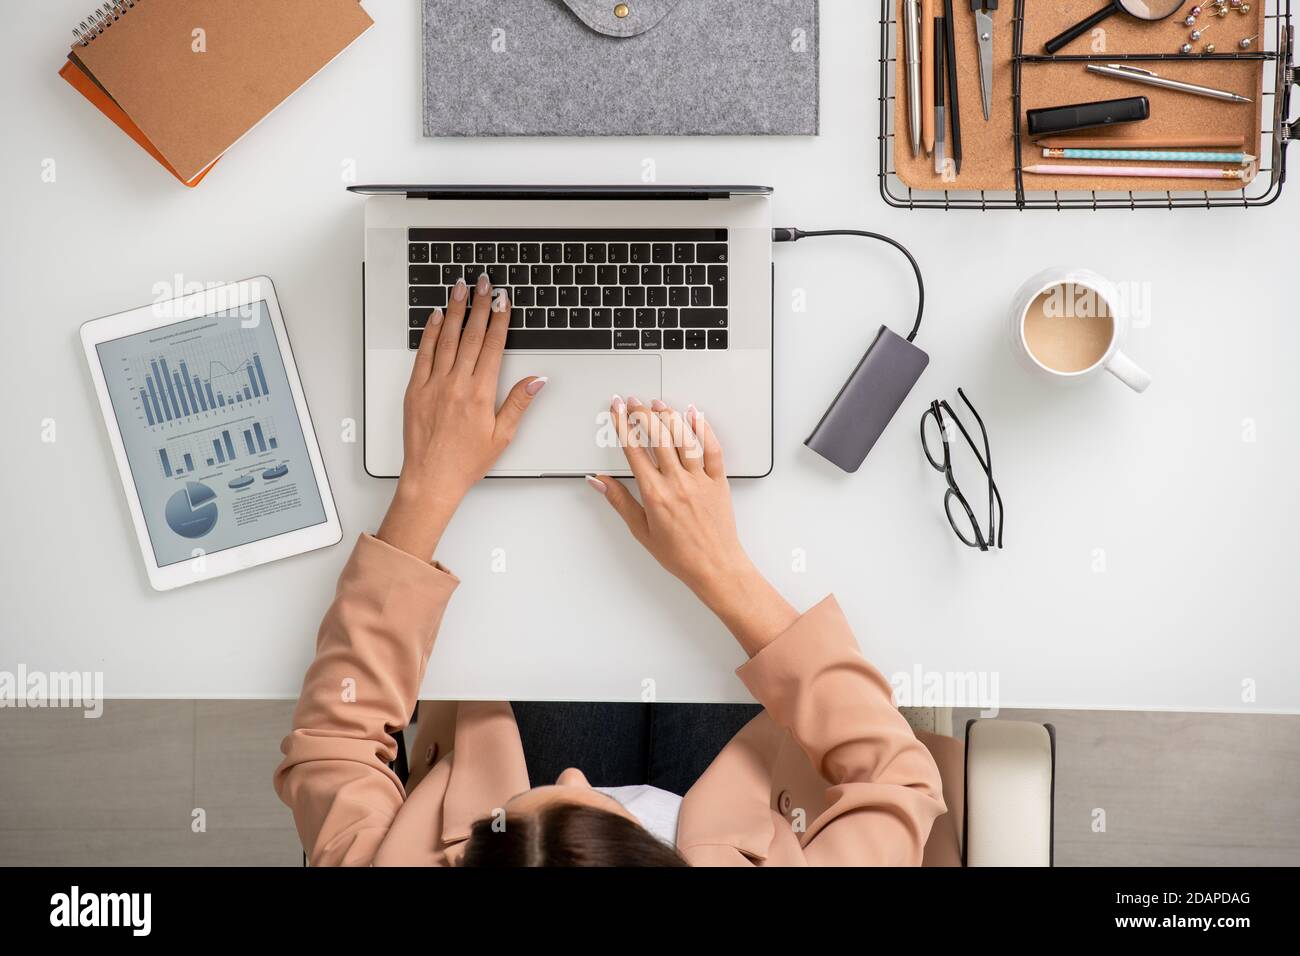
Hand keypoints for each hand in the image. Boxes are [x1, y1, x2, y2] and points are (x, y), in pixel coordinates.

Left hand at [377, 274, 545, 559]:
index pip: (492, 346)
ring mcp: (433, 384)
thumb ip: (519, 403)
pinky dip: (429, 333)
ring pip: (446, 338)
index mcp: (480, 394)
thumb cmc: (466, 461)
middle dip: (479, 306)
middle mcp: (456, 384)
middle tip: (483, 283)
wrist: (431, 478)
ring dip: (454, 310)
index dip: (499, 320)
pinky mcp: (416, 389)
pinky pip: (423, 354)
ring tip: (459, 288)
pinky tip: (434, 317)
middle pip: (470, 335)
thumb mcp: (502, 436)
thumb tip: (536, 379)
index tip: (503, 300)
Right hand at [588, 397, 796, 654]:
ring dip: (669, 416)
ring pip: (683, 438)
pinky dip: (703, 429)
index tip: (616, 410)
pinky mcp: (718, 481)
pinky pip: (712, 449)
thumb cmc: (680, 555)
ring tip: (658, 403)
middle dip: (642, 414)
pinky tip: (695, 415)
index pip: (634, 450)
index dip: (622, 425)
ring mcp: (699, 480)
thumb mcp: (641, 530)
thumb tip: (599, 482)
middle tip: (634, 401)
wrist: (715, 567)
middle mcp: (677, 483)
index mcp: (654, 494)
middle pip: (657, 437)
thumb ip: (619, 501)